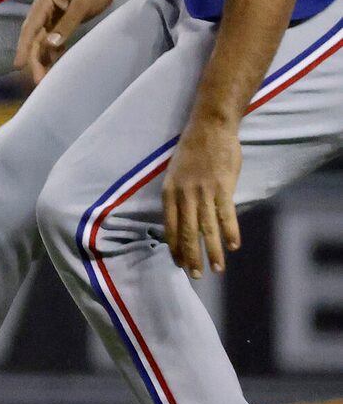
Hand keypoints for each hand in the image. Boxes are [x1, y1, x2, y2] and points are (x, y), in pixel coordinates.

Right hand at [17, 0, 122, 83]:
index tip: (18, 66)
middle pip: (33, 35)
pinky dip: (51, 50)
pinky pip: (51, 36)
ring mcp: (50, 13)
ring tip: (42, 77)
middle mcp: (43, 7)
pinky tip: (52, 63)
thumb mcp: (82, 6)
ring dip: (41, 56)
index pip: (31, 28)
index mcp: (44, 1)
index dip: (24, 47)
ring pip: (41, 38)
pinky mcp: (59, 18)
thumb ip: (66, 25)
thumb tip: (50, 44)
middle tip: (36, 79)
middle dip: (33, 57)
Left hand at [165, 114, 243, 275]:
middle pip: (187, 232)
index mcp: (169, 192)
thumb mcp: (176, 174)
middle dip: (191, 257)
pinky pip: (226, 214)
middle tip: (196, 276)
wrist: (209, 127)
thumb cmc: (193, 151)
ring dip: (212, 251)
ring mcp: (203, 191)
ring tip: (217, 269)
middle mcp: (183, 194)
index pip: (169, 227)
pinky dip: (230, 232)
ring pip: (207, 228)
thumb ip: (179, 196)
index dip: (175, 247)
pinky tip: (233, 246)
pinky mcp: (222, 186)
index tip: (179, 264)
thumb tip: (183, 219)